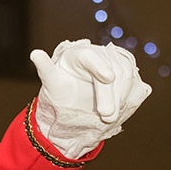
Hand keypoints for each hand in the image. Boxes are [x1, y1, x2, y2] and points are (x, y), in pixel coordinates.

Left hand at [30, 39, 151, 157]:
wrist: (74, 102)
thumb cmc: (60, 91)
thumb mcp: (51, 84)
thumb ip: (45, 69)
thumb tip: (35, 53)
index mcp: (78, 53)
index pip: (90, 56)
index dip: (99, 65)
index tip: (107, 77)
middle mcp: (100, 53)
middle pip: (112, 69)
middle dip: (110, 94)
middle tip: (106, 116)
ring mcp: (116, 63)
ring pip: (126, 75)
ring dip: (121, 97)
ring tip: (110, 117)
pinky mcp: (127, 74)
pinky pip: (135, 82)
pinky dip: (130, 96)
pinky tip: (121, 109)